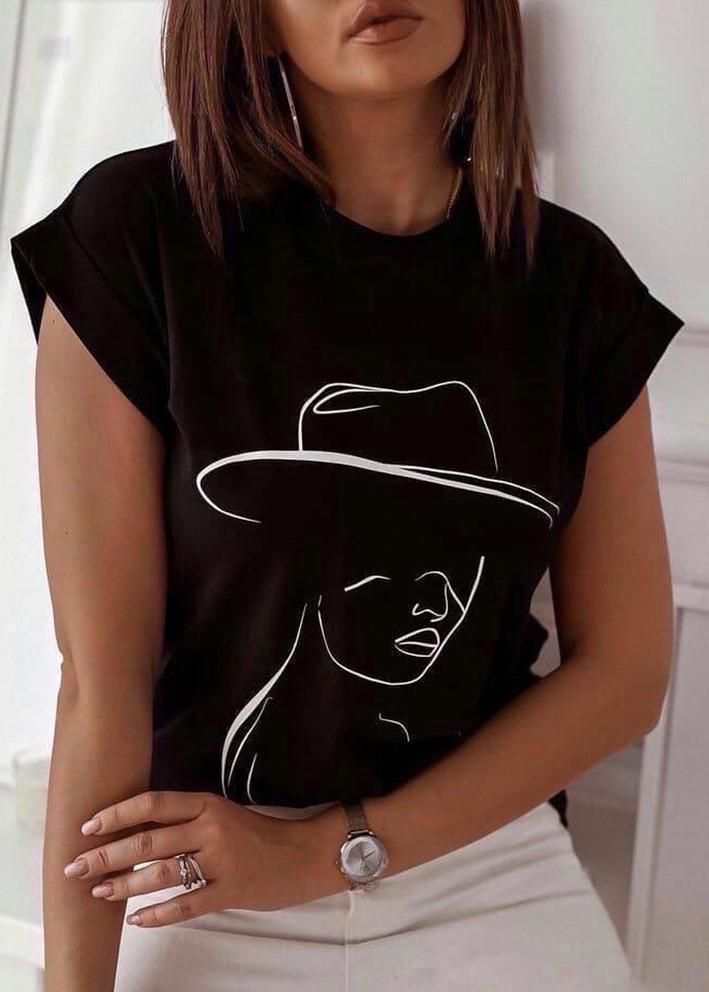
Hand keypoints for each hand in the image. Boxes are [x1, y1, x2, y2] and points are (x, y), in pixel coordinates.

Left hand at [63, 790, 346, 926]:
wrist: (305, 854)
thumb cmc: (259, 833)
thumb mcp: (222, 814)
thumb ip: (186, 819)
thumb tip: (136, 830)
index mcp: (208, 804)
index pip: (153, 804)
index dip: (118, 814)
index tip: (89, 826)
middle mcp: (211, 828)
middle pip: (149, 841)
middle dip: (107, 855)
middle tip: (77, 866)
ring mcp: (221, 861)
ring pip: (161, 875)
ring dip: (124, 885)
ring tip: (99, 892)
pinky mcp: (231, 891)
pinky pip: (185, 905)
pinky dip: (157, 914)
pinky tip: (136, 920)